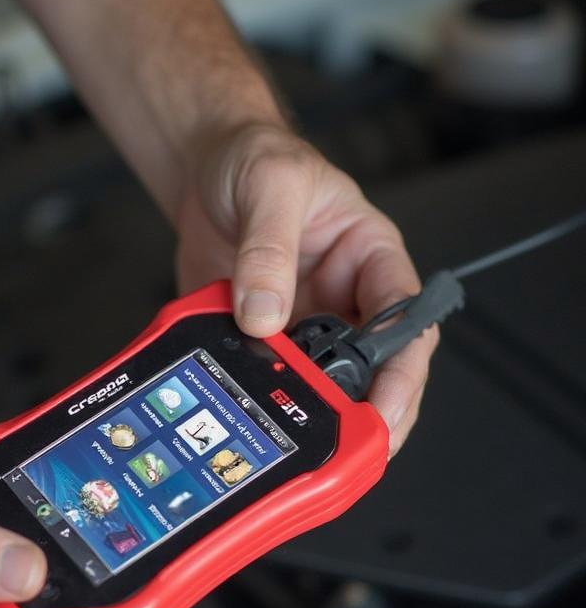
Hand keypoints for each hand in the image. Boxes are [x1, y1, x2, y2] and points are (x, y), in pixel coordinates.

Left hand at [176, 122, 437, 454]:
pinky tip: (255, 420)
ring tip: (304, 448)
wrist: (202, 166)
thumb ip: (268, 248)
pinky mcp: (261, 336)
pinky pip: (269, 377)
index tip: (386, 407)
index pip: (405, 320)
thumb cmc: (254, 158)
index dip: (403, 371)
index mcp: (369, 257)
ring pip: (323, 384)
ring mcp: (301, 322)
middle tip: (349, 449)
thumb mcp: (270, 185)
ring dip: (315, 416)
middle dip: (368, 412)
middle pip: (374, 368)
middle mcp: (343, 296)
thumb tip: (264, 313)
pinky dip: (265, 402)